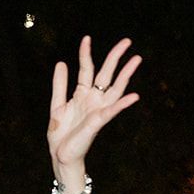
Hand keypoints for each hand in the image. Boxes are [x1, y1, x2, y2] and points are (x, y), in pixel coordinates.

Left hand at [47, 36, 141, 168]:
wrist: (61, 155)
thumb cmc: (61, 133)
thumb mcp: (57, 104)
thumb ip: (60, 85)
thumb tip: (61, 62)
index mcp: (82, 94)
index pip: (86, 69)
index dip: (86, 54)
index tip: (87, 38)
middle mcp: (93, 99)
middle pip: (106, 74)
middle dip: (115, 57)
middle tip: (127, 41)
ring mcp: (97, 110)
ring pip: (115, 88)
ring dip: (126, 74)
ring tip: (136, 59)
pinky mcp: (98, 122)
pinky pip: (112, 111)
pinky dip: (123, 104)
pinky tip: (134, 96)